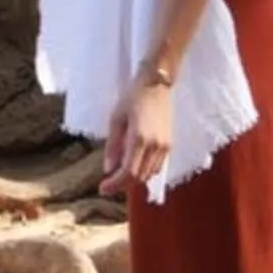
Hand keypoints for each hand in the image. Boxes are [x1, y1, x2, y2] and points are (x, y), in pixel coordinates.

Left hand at [98, 75, 175, 196]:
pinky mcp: (170, 144)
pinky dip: (144, 171)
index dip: (115, 184)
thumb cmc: (132, 97)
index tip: (102, 188)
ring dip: (134, 179)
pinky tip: (133, 165)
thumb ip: (113, 145)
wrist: (156, 84)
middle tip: (108, 184)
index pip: (128, 172)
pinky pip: (157, 166)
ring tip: (118, 174)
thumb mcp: (116, 119)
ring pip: (149, 174)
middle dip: (123, 184)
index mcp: (140, 139)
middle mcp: (155, 146)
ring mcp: (165, 146)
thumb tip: (108, 169)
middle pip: (139, 177)